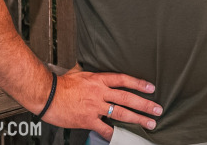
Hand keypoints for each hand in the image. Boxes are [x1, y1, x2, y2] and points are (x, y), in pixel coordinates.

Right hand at [41, 68, 161, 138]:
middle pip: (128, 97)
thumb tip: (99, 69)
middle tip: (158, 109)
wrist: (48, 95)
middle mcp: (100, 92)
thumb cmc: (62, 83)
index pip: (124, 80)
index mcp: (100, 79)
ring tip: (149, 123)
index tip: (151, 88)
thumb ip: (93, 73)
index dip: (139, 84)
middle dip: (145, 104)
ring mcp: (95, 107)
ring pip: (121, 113)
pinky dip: (114, 134)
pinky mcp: (88, 120)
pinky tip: (123, 137)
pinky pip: (105, 129)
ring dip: (137, 119)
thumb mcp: (81, 72)